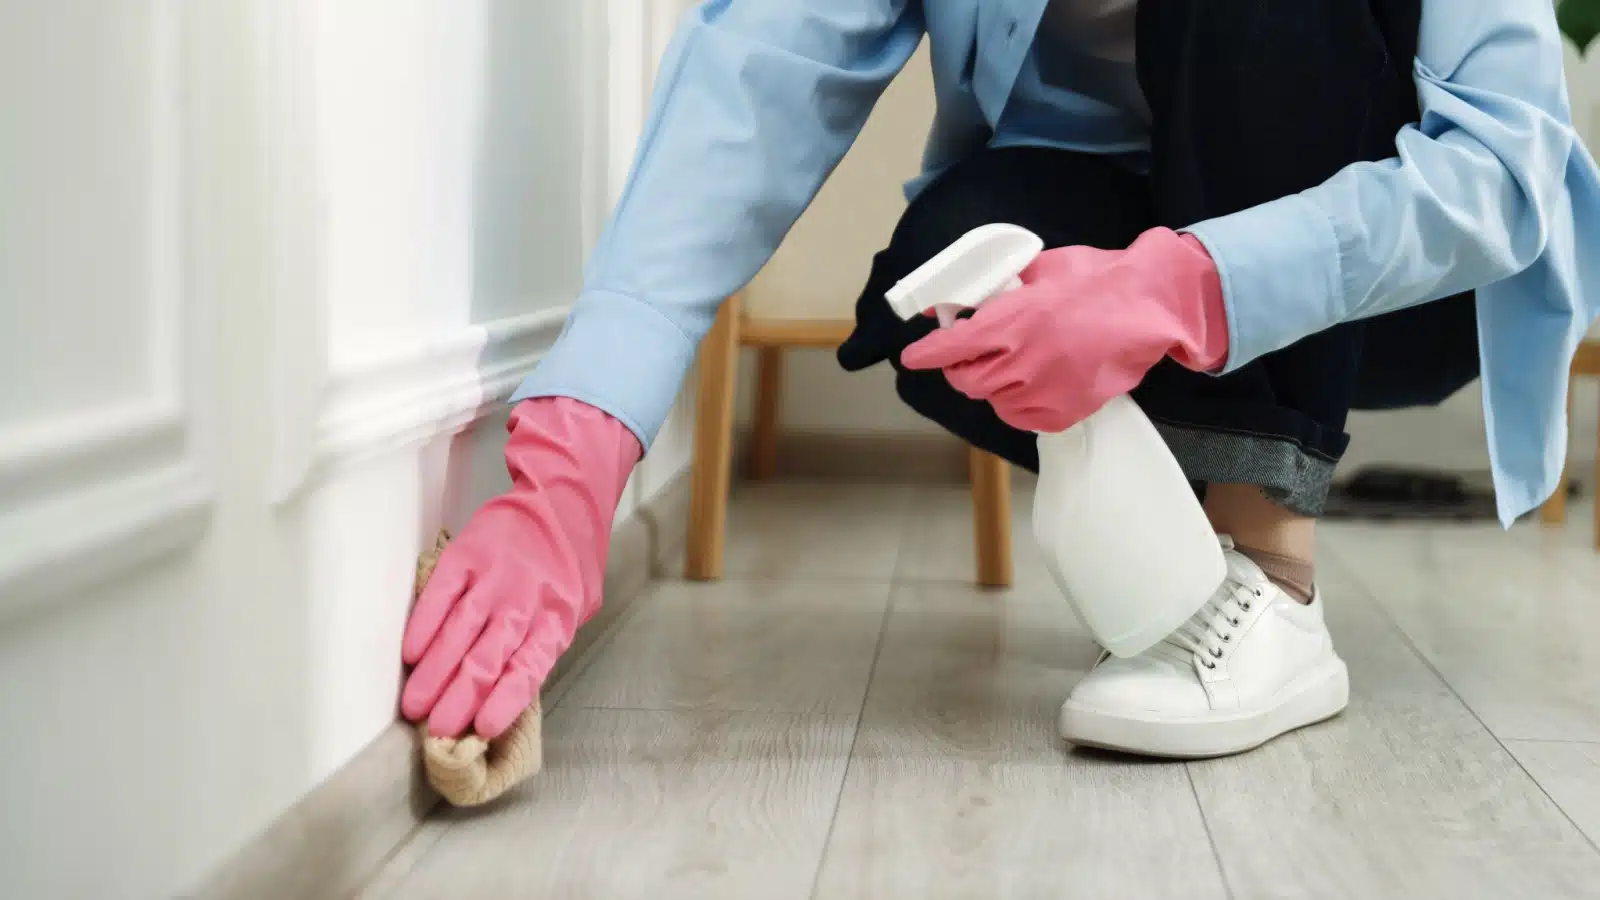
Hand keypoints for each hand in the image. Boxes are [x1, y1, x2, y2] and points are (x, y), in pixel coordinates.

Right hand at [400, 398, 640, 738]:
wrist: (563, 499)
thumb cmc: (568, 566)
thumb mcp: (574, 609)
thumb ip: (544, 645)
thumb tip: (507, 695)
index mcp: (556, 621)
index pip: (529, 669)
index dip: (505, 700)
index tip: (481, 728)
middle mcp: (525, 602)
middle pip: (488, 658)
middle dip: (459, 698)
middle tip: (435, 730)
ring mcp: (495, 577)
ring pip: (461, 632)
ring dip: (435, 672)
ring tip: (414, 706)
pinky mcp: (467, 555)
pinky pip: (442, 593)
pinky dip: (425, 624)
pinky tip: (410, 653)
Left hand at [898, 228, 1228, 432]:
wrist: (1150, 304)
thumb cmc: (1096, 279)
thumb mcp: (1039, 268)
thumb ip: (997, 286)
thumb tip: (961, 297)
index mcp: (1011, 321)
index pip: (950, 347)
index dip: (927, 355)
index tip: (913, 358)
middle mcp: (1021, 360)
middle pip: (967, 381)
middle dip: (961, 370)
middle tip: (969, 359)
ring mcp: (1043, 389)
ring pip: (995, 400)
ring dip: (994, 385)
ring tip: (1013, 366)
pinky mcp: (1064, 411)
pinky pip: (1024, 417)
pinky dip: (1021, 405)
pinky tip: (1034, 385)